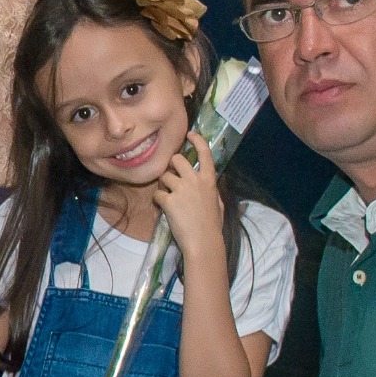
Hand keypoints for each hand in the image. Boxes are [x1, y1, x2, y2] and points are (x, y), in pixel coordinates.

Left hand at [152, 129, 229, 269]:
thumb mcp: (218, 204)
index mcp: (209, 180)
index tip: (190, 134)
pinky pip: (157, 194)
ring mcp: (181, 189)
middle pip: (177, 159)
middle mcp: (195, 180)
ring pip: (164, 176)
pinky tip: (164, 208)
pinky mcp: (169, 201)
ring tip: (168, 196)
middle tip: (171, 175)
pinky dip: (158, 201)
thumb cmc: (213, 226)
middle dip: (171, 165)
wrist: (203, 242)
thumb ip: (211, 191)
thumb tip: (208, 186)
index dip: (197, 141)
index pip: (205, 154)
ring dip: (163, 184)